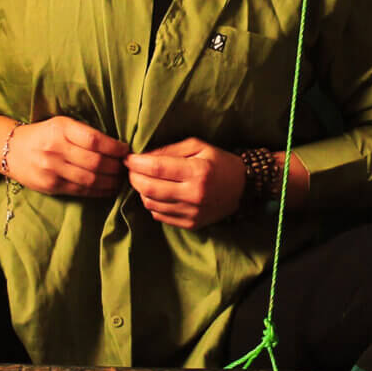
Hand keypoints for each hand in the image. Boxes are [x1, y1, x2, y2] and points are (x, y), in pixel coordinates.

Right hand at [0, 115, 128, 196]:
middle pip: (95, 162)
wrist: (12, 150)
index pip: (95, 140)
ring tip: (121, 179)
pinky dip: (100, 191)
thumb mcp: (61, 124)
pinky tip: (109, 188)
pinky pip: (81, 190)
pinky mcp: (51, 186)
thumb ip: (84, 133)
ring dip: (111, 181)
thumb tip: (117, 146)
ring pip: (91, 179)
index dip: (115, 148)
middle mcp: (56, 149)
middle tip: (127, 167)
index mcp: (61, 128)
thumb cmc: (44, 135)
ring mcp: (52, 169)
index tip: (126, 151)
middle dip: (116, 167)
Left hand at [125, 137, 245, 228]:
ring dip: (141, 191)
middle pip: (149, 188)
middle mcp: (194, 194)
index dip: (137, 163)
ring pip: (151, 204)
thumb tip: (143, 157)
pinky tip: (156, 194)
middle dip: (134, 178)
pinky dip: (152, 204)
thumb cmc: (219, 162)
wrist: (243, 188)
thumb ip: (170, 150)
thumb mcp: (199, 146)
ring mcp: (192, 212)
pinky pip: (160, 216)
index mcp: (197, 171)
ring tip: (143, 181)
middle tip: (131, 170)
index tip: (128, 158)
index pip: (156, 168)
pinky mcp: (191, 224)